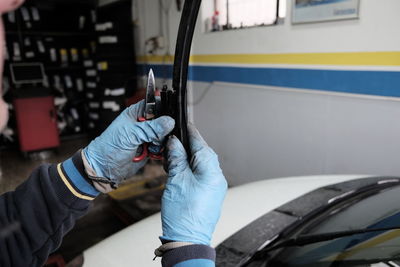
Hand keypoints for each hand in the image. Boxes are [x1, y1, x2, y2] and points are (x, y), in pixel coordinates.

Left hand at [83, 100, 174, 187]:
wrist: (105, 169)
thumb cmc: (109, 147)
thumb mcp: (131, 134)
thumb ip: (151, 128)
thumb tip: (169, 122)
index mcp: (136, 113)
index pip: (155, 103)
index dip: (163, 108)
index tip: (169, 116)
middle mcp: (144, 124)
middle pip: (164, 120)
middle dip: (164, 129)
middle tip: (155, 136)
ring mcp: (148, 136)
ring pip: (165, 134)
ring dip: (162, 141)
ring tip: (151, 146)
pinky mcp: (151, 148)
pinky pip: (163, 147)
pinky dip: (161, 150)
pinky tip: (153, 153)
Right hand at [161, 124, 227, 244]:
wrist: (187, 240)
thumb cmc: (184, 215)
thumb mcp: (176, 180)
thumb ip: (176, 158)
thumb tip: (175, 142)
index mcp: (212, 171)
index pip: (201, 144)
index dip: (190, 133)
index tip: (184, 124)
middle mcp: (216, 177)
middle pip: (202, 153)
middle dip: (186, 147)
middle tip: (172, 142)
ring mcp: (214, 186)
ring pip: (200, 164)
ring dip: (187, 159)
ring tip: (172, 159)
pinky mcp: (209, 194)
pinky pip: (201, 175)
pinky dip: (190, 170)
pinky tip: (178, 171)